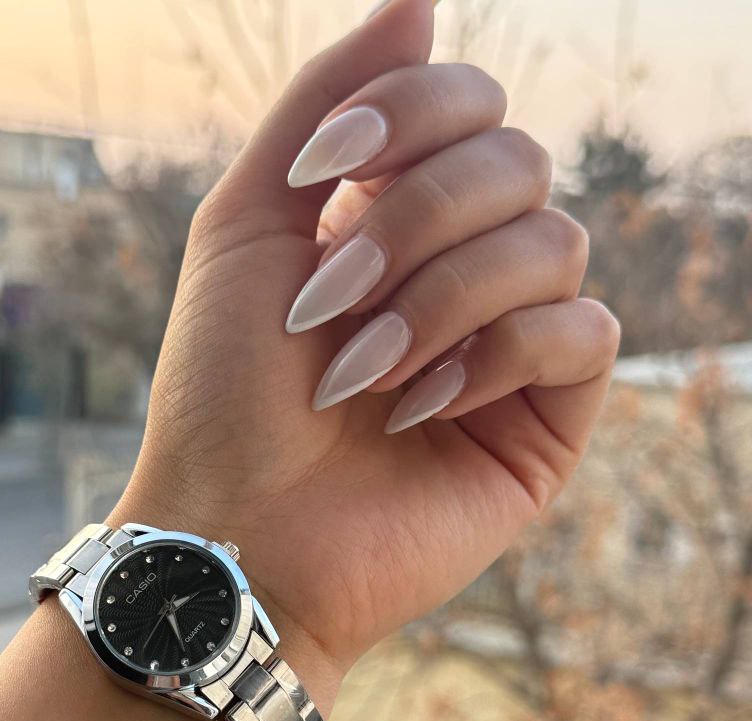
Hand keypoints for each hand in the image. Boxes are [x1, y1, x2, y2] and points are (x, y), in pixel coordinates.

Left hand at [116, 0, 618, 701]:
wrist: (234, 534)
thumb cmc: (221, 394)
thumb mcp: (245, 224)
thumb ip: (327, 103)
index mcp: (395, 218)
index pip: (469, 102)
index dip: (409, 114)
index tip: (322, 178)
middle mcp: (462, 272)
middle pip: (517, 160)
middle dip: (414, 223)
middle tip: (327, 305)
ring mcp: (509, 349)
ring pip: (555, 241)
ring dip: (441, 299)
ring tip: (361, 375)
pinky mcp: (546, 424)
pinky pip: (581, 334)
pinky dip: (496, 357)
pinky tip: (422, 409)